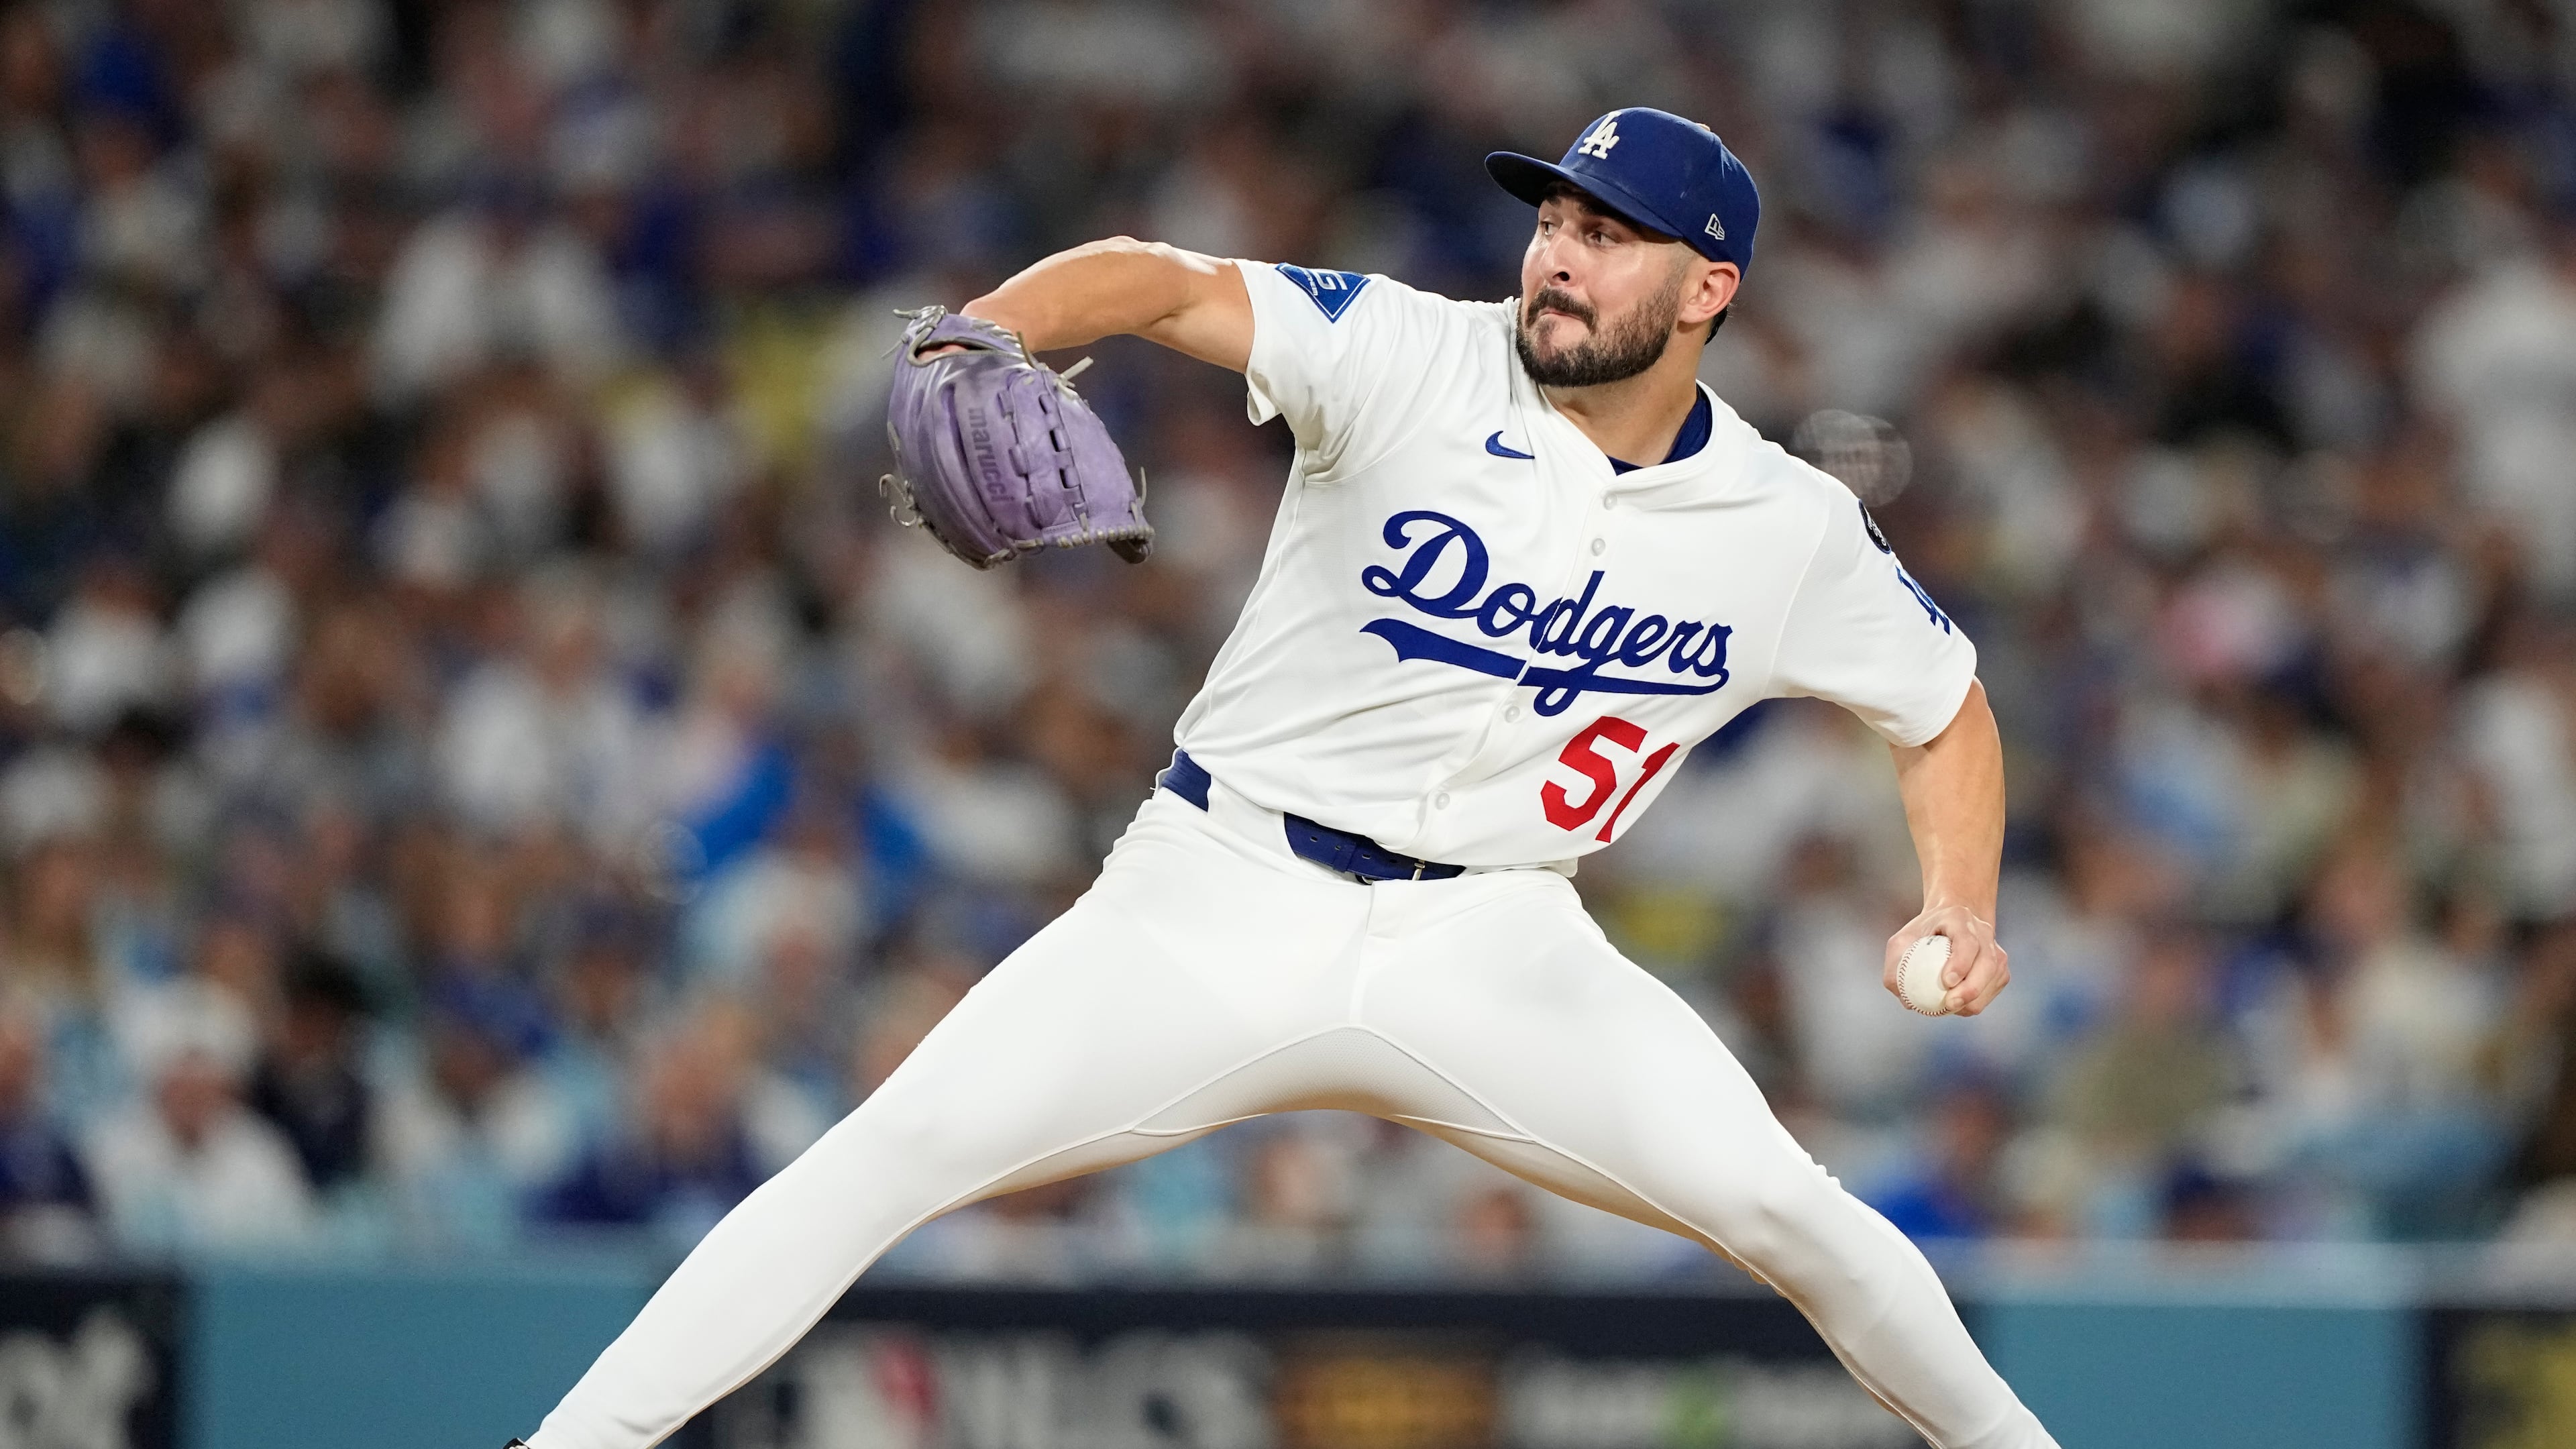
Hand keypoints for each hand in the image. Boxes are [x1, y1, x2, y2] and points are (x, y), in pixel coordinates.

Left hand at [1884, 903, 2008, 1015]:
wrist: (1948, 924)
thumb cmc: (1922, 935)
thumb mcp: (1901, 942)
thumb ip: (1896, 965)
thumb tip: (1904, 996)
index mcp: (1958, 918)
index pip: (1967, 941)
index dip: (1960, 963)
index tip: (1947, 982)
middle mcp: (1983, 931)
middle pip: (1988, 963)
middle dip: (1971, 988)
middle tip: (1949, 1004)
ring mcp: (1995, 950)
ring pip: (1994, 979)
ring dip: (1974, 999)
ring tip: (1950, 1006)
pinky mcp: (2001, 969)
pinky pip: (1992, 991)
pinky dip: (1976, 1001)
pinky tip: (1958, 1002)